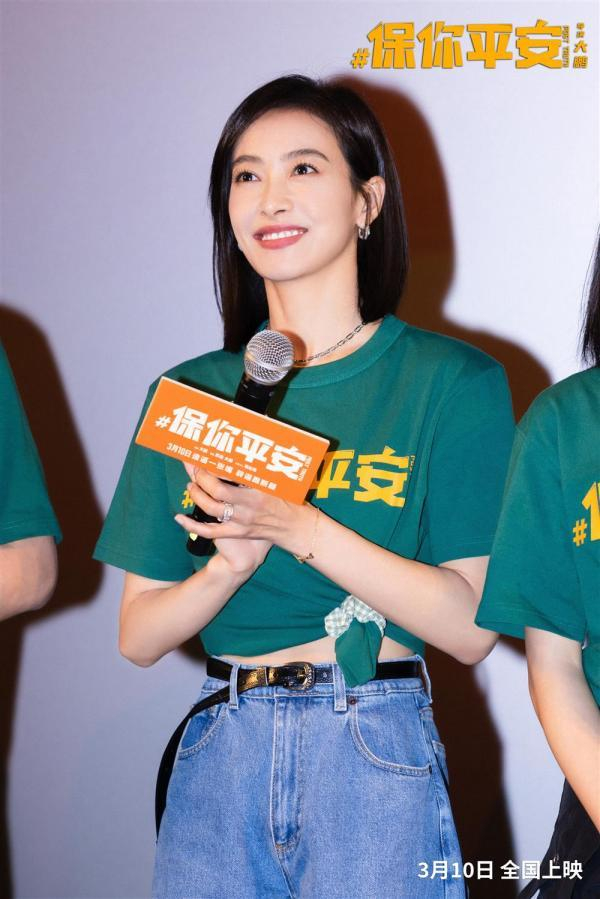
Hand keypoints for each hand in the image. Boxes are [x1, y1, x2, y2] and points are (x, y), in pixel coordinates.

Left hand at [175, 463, 314, 569]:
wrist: (294, 527)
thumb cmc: (288, 499)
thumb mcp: (279, 480)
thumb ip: (261, 467)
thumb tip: (244, 449)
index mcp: (259, 490)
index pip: (233, 474)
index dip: (216, 465)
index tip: (207, 455)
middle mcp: (248, 506)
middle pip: (217, 490)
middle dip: (202, 477)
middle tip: (196, 467)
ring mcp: (240, 522)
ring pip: (210, 509)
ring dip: (196, 494)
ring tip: (191, 484)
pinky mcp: (235, 533)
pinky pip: (208, 532)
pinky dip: (191, 525)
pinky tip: (179, 517)